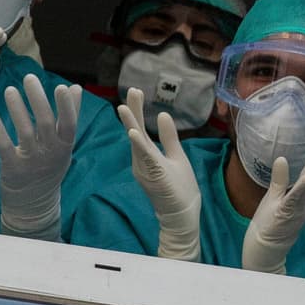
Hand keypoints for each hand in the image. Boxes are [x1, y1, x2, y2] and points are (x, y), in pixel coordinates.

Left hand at [0, 75, 79, 238]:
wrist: (34, 203)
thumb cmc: (50, 166)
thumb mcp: (64, 144)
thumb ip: (70, 115)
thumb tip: (75, 87)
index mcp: (65, 146)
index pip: (69, 123)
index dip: (66, 106)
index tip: (60, 87)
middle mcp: (50, 154)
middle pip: (45, 123)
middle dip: (38, 99)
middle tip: (29, 78)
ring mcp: (31, 162)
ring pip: (25, 132)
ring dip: (17, 109)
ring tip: (9, 90)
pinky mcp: (12, 168)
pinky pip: (3, 146)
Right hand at [120, 89, 201, 260]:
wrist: (182, 214)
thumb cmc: (178, 186)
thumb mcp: (175, 155)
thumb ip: (168, 137)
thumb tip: (162, 114)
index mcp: (146, 155)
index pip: (139, 129)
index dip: (136, 110)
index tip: (135, 90)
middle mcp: (141, 161)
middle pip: (134, 132)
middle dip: (132, 112)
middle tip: (131, 90)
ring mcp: (145, 169)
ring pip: (136, 144)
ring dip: (130, 126)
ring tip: (123, 107)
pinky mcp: (152, 177)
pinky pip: (144, 159)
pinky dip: (138, 146)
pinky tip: (134, 133)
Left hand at [242, 137, 304, 273]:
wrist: (265, 248)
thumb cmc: (270, 221)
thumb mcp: (275, 196)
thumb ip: (280, 178)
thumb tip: (282, 157)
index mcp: (301, 195)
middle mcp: (303, 201)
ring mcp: (297, 209)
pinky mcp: (287, 215)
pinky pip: (294, 200)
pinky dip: (300, 189)